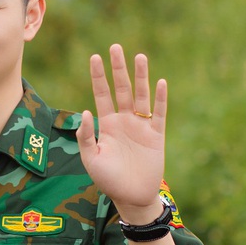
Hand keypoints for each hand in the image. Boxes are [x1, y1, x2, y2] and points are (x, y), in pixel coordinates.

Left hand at [77, 45, 166, 220]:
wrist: (131, 197)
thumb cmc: (108, 180)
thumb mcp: (91, 159)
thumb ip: (87, 136)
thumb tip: (85, 113)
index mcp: (107, 124)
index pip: (102, 94)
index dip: (98, 76)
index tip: (95, 56)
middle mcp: (124, 120)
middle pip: (121, 88)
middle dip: (118, 68)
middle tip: (116, 46)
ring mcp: (141, 126)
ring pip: (141, 96)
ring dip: (140, 76)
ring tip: (139, 56)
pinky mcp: (156, 135)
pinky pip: (158, 113)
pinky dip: (159, 98)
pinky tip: (160, 82)